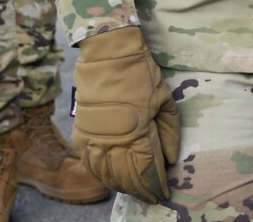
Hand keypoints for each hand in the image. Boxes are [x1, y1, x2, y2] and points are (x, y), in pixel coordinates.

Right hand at [72, 26, 179, 202]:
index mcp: (138, 133)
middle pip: (127, 178)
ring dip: (121, 186)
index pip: (148, 170)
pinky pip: (88, 164)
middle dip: (141, 190)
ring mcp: (94, 140)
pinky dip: (99, 175)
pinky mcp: (80, 135)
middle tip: (150, 196)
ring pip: (106, 174)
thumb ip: (170, 131)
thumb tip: (171, 158)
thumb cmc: (141, 75)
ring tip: (133, 190)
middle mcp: (114, 142)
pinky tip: (109, 179)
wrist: (107, 56)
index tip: (164, 192)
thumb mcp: (165, 100)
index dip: (156, 184)